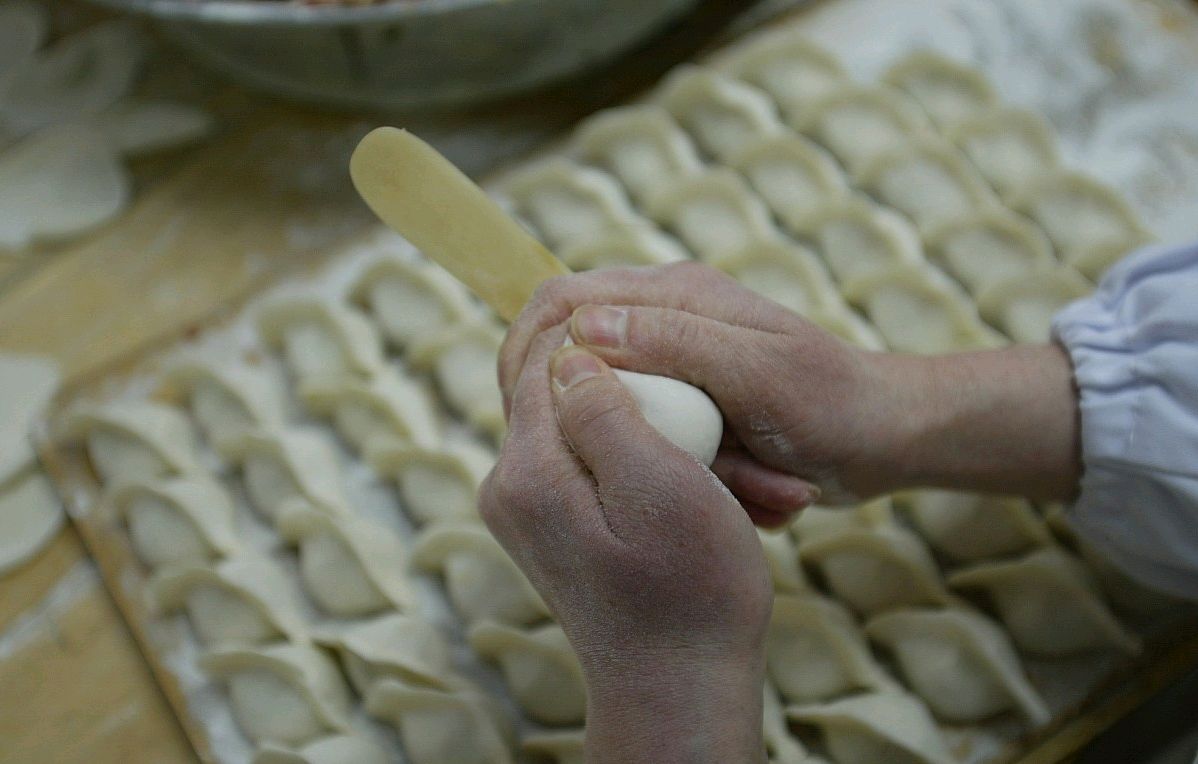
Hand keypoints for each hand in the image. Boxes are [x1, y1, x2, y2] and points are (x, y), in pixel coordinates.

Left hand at [480, 323, 769, 763]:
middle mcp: (508, 484)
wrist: (680, 684)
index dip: (599, 329)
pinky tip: (687, 471)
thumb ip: (606, 414)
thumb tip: (571, 354)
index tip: (661, 326)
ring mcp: (524, 505)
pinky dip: (635, 451)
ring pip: (576, 418)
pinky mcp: (548, 520)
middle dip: (627, 377)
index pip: (543, 357)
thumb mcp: (661, 487)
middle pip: (555, 384)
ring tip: (709, 446)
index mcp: (528, 470)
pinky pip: (585, 455)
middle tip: (696, 393)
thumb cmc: (691, 591)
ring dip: (639, 416)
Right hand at [500, 262, 1081, 502]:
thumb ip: (675, 344)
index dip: (528, 347)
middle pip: (572, 356)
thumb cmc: (831, 403)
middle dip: (590, 420)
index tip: (524, 410)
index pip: (563, 300)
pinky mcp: (687, 409)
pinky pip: (652, 440)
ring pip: (612, 410)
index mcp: (673, 295)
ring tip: (742, 482)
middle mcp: (663, 322)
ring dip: (657, 458)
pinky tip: (748, 490)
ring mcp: (673, 368)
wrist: (886, 440)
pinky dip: (688, 474)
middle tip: (611, 470)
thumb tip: (583, 329)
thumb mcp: (757, 374)